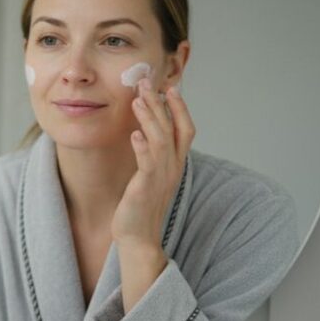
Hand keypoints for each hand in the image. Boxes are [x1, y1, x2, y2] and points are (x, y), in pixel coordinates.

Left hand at [112, 78, 194, 248]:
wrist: (137, 237)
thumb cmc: (140, 206)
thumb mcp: (150, 176)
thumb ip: (152, 155)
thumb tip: (145, 133)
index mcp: (175, 164)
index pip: (185, 130)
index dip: (180, 108)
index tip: (169, 88)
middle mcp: (173, 168)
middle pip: (174, 129)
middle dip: (161, 104)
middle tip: (147, 83)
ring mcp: (161, 178)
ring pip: (162, 141)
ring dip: (150, 118)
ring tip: (138, 100)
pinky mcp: (146, 188)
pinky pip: (148, 164)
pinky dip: (142, 147)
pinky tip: (134, 134)